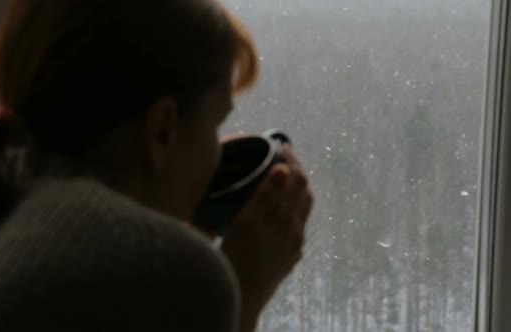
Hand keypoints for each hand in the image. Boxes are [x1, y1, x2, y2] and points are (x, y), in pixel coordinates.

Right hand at [220, 145, 313, 330]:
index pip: (297, 179)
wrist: (242, 298)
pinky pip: (297, 226)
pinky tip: (280, 212)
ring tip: (284, 180)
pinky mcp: (290, 257)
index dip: (292, 160)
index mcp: (286, 216)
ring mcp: (294, 244)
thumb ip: (266, 195)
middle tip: (284, 158)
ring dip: (296, 190)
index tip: (282, 146)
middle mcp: (295, 228)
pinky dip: (292, 209)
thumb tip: (283, 168)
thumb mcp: (245, 222)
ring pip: (303, 210)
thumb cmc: (236, 258)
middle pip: (304, 192)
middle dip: (297, 172)